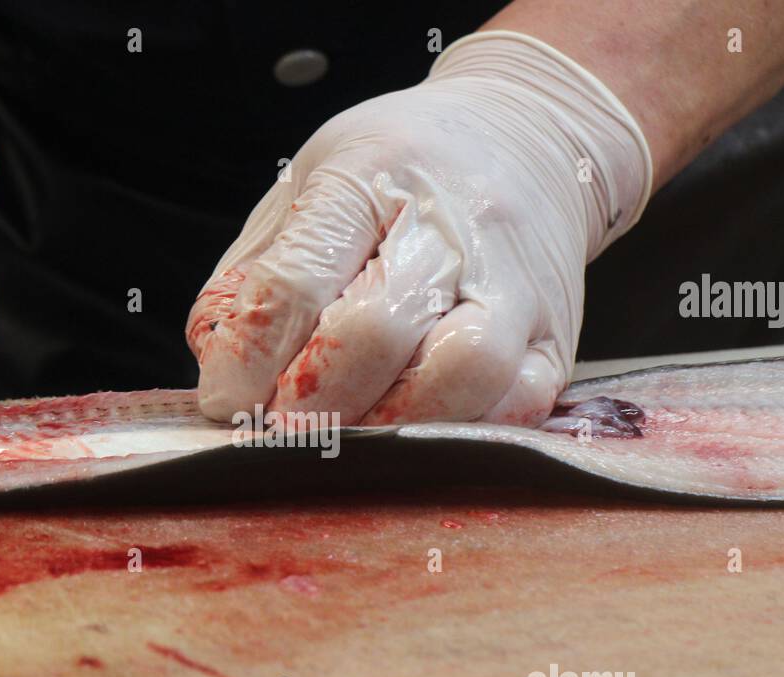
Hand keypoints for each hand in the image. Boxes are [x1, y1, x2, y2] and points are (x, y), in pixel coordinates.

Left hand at [187, 31, 650, 425]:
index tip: (227, 398)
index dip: (254, 352)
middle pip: (380, 327)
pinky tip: (417, 426)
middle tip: (284, 427)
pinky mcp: (557, 337)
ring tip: (353, 433)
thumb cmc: (400, 174)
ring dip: (392, 424)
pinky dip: (460, 432)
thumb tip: (225, 379)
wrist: (528, 136)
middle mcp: (452, 223)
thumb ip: (259, 277)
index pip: (302, 272)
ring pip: (464, 372)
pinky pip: (518, 404)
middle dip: (317, 398)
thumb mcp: (311, 188)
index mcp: (372, 172)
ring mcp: (516, 283)